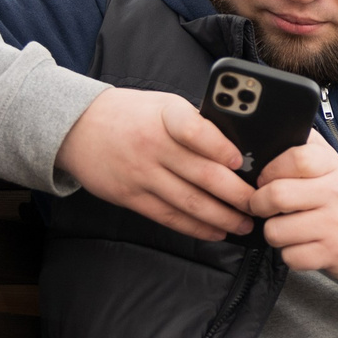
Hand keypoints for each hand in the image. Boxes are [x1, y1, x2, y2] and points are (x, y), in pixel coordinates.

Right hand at [55, 88, 254, 241]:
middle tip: (260, 204)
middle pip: (202, 174)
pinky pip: (169, 217)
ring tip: (244, 224)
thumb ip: (196, 124)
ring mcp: (141, 173)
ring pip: (189, 201)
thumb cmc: (133, 114)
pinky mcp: (131, 197)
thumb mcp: (164, 106)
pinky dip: (196, 227)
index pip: (194, 129)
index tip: (240, 161)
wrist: (77, 127)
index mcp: (165, 115)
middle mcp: (153, 144)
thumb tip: (240, 150)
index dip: (219, 146)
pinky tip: (216, 232)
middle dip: (237, 194)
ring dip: (222, 217)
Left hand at [249, 135, 337, 285]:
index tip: (266, 179)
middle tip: (264, 207)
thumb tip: (267, 137)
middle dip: (258, 204)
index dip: (270, 169)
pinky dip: (291, 254)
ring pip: (276, 230)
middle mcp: (336, 192)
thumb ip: (304, 148)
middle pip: (277, 194)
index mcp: (333, 166)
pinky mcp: (333, 253)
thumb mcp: (333, 168)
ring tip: (288, 228)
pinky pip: (290, 256)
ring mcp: (335, 224)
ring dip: (274, 233)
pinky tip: (303, 246)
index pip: (296, 157)